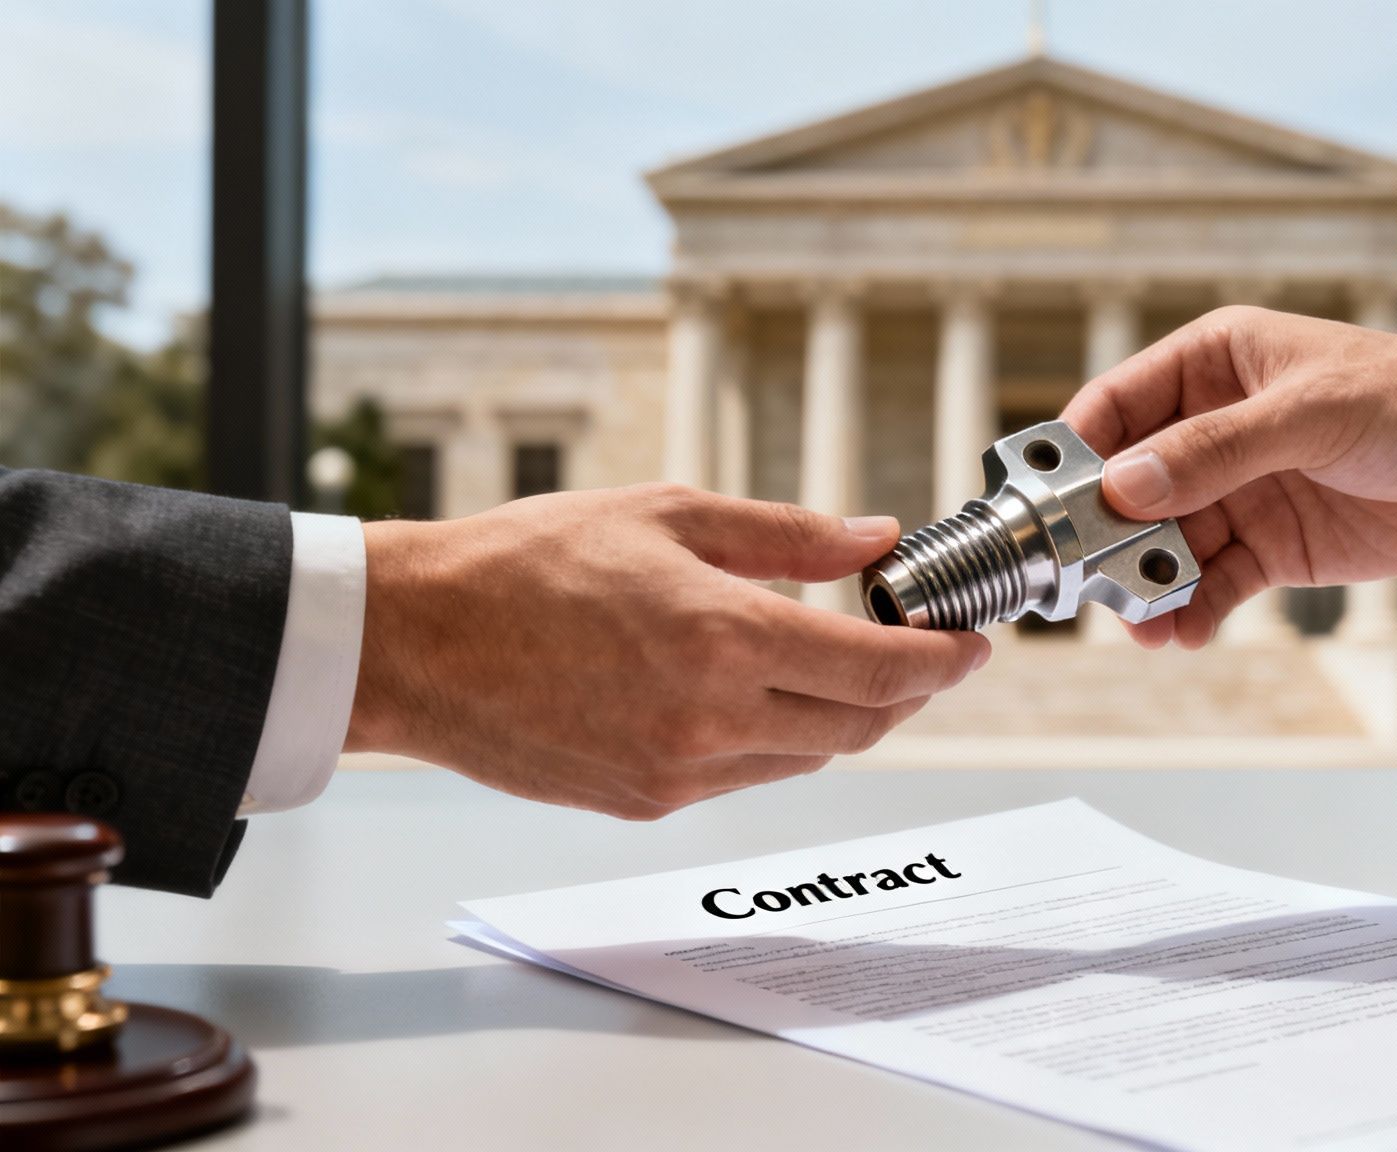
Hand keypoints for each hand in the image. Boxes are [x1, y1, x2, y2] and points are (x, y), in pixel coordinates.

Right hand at [344, 486, 989, 818]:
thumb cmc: (524, 562)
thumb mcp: (667, 513)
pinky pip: (746, 776)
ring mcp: (679, 771)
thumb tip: (873, 536)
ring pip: (808, 757)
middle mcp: (713, 717)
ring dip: (844, 716)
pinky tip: (761, 694)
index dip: (942, 661)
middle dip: (908, 692)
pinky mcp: (646, 801)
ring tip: (843, 665)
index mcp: (726, 635)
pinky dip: (776, 738)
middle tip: (923, 653)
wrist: (414, 642)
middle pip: (861, 725)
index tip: (972, 643)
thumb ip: (786, 533)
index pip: (880, 669)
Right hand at [1060, 306, 1396, 648]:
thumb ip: (1217, 450)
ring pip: (1163, 543)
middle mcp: (1211, 428)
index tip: (1045, 505)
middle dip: (1104, 535)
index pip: (1115, 406)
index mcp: (1211, 364)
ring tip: (1141, 624)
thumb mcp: (1311, 413)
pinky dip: (1191, 609)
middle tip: (1087, 582)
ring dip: (1145, 584)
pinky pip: (1210, 583)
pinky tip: (1184, 633)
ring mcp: (1237, 491)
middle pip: (1129, 486)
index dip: (1075, 454)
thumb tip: (1125, 487)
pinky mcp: (1269, 548)